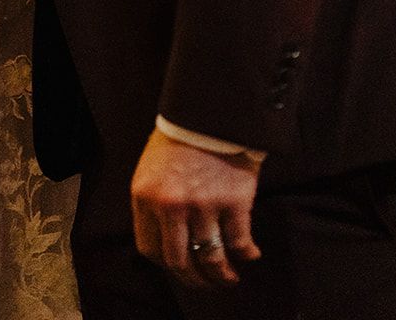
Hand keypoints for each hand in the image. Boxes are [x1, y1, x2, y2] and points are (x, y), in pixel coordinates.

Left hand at [130, 129, 262, 288]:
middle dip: (194, 280)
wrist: (209, 113)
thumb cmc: (179, 139)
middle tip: (206, 282)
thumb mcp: (151, 168)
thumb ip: (153, 203)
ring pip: (210, 259)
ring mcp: (202, 206)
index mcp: (145, 196)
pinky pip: (239, 243)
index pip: (150, 248)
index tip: (180, 267)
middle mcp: (171, 206)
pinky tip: (250, 254)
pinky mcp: (232, 202)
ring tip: (229, 277)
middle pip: (178, 262)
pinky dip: (247, 254)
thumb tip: (164, 239)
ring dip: (221, 276)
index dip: (166, 264)